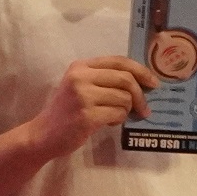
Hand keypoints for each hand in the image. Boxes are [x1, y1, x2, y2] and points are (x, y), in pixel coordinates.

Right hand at [30, 56, 161, 159]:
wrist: (44, 134)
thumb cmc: (66, 111)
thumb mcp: (80, 86)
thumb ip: (104, 79)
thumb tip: (141, 82)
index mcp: (80, 66)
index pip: (119, 61)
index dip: (141, 70)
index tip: (153, 83)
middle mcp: (81, 77)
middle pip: (126, 79)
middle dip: (140, 95)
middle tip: (144, 108)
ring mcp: (83, 96)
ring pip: (124, 98)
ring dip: (126, 110)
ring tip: (113, 116)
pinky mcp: (87, 115)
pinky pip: (118, 114)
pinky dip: (118, 120)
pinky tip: (108, 122)